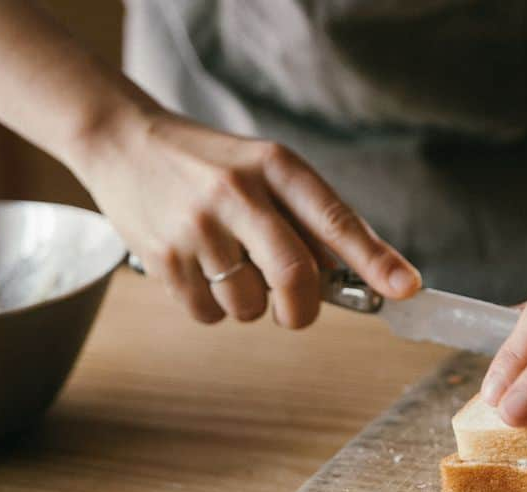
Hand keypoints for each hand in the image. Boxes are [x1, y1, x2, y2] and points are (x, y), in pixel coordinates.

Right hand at [72, 111, 420, 325]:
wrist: (121, 142)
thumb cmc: (208, 164)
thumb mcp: (264, 169)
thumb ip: (309, 217)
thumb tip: (357, 274)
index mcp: (276, 167)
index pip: (336, 221)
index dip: (375, 261)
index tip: (406, 288)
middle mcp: (238, 194)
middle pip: (296, 276)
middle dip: (304, 309)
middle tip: (297, 310)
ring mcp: (197, 227)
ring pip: (251, 305)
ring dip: (252, 306)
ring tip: (230, 267)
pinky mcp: (164, 258)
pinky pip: (209, 315)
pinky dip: (214, 309)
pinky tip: (199, 272)